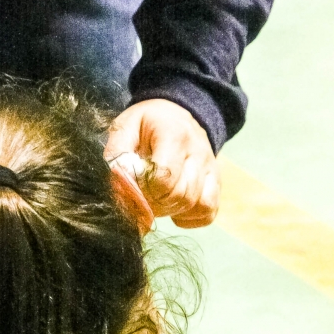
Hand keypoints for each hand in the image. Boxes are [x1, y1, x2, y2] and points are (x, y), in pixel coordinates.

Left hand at [104, 99, 219, 227]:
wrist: (174, 116)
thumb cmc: (145, 125)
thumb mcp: (125, 127)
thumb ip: (117, 154)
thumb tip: (118, 182)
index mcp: (174, 134)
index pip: (164, 178)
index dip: (144, 191)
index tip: (133, 186)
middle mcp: (199, 151)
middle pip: (181, 195)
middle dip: (156, 204)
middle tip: (142, 196)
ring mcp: (211, 168)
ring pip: (197, 205)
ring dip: (172, 210)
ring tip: (156, 198)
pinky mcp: (216, 182)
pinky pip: (208, 211)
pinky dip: (190, 217)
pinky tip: (174, 206)